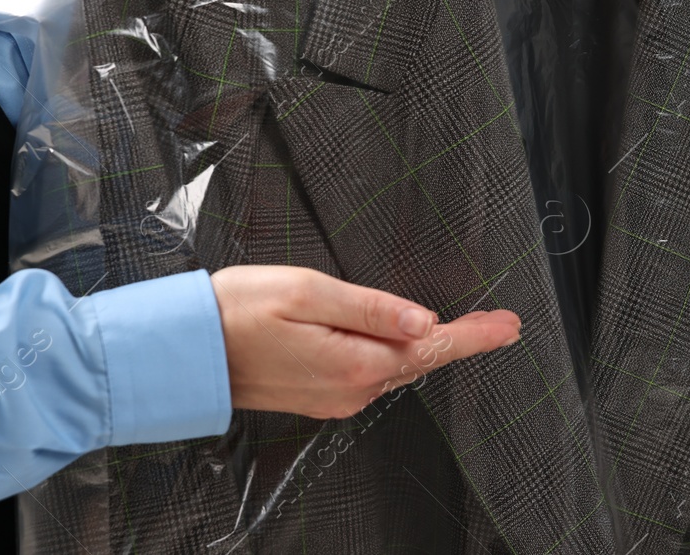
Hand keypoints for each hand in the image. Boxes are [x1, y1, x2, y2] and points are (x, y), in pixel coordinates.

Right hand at [210, 266, 519, 418]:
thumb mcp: (309, 292)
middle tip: (500, 324)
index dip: (474, 335)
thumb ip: (371, 308)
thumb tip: (423, 322)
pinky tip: (405, 341)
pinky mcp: (318, 394)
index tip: (509, 325)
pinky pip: (370, 374)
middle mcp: (350, 390)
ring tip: (467, 329)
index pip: (432, 348)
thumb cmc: (236, 312)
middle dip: (462, 340)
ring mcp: (333, 397)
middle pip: (420, 361)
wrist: (181, 351)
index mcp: (354, 363)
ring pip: (396, 368)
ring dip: (430, 347)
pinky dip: (396, 355)